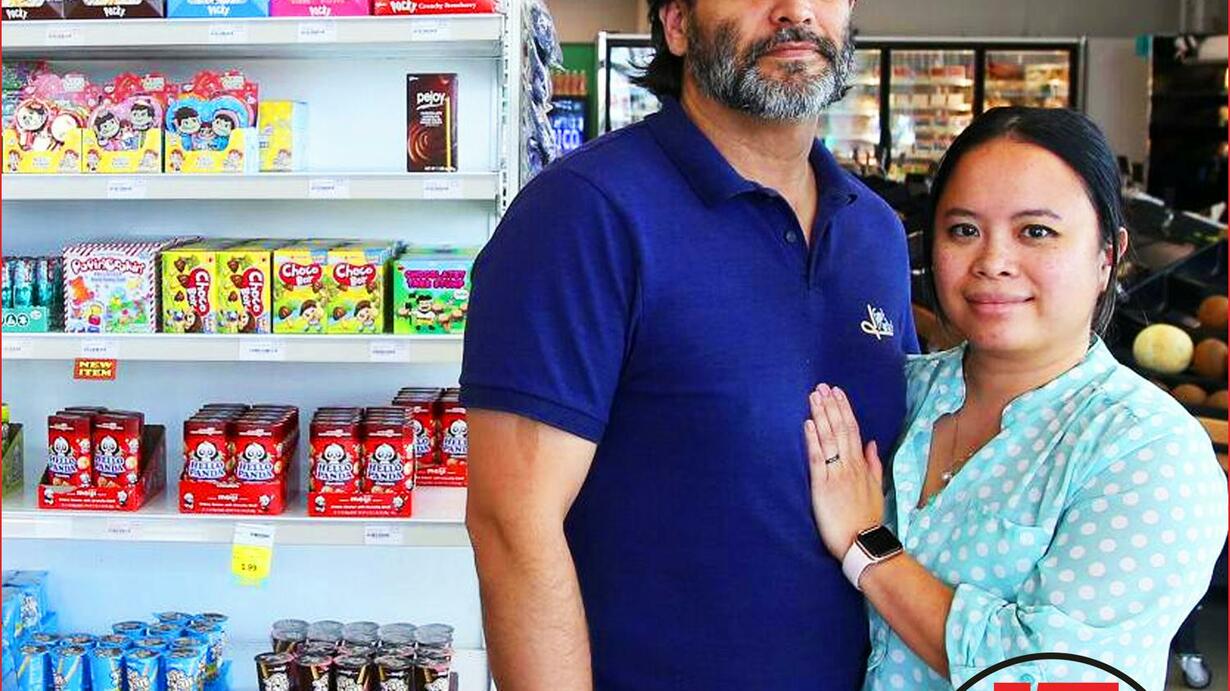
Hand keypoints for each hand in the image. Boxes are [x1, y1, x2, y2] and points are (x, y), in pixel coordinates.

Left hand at [804, 384, 885, 559]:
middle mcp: (850, 466)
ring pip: (829, 439)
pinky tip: (808, 424)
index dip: (844, 409)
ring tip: (814, 397)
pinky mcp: (823, 486)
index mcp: (861, 466)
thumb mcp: (876, 489)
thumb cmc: (867, 518)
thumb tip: (872, 443)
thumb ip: (873, 464)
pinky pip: (818, 459)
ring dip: (821, 416)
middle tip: (822, 386)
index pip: (853, 430)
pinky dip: (813, 440)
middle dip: (831, 406)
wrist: (863, 543)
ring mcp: (837, 475)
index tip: (837, 392)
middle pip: (841, 429)